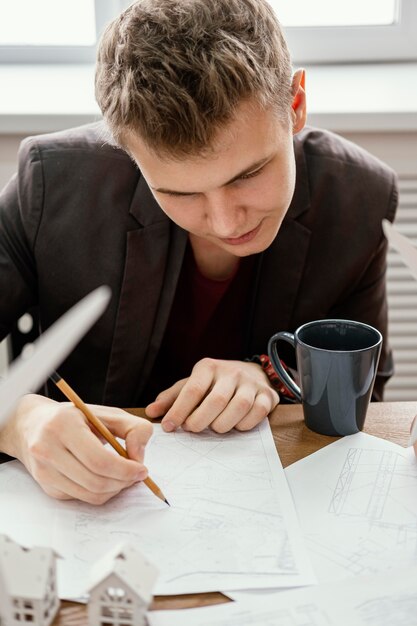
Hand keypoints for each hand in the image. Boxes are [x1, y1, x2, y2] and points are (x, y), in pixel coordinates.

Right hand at [0, 394, 152, 504]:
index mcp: (63, 425)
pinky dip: (100, 492)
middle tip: (136, 475)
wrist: (33, 424)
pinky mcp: (45, 486)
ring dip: (114, 490)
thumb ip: (133, 428)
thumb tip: (139, 457)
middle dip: (123, 482)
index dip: (125, 469)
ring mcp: (44, 470)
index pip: (98, 460)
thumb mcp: (107, 413)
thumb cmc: (76, 418)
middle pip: (95, 480)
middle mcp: (47, 448)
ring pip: (89, 494)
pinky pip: (81, 497)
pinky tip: (104, 477)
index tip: (142, 469)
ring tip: (123, 477)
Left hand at [146, 358, 278, 432]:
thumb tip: (151, 412)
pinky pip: (257, 413)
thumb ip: (172, 398)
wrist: (253, 374)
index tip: (169, 426)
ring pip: (238, 407)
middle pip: (216, 400)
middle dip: (200, 420)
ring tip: (214, 427)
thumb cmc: (216, 384)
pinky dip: (244, 424)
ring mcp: (251, 383)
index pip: (192, 390)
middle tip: (192, 429)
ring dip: (223, 424)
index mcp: (209, 367)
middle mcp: (231, 372)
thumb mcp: (193, 384)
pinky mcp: (268, 395)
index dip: (179, 410)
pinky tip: (235, 426)